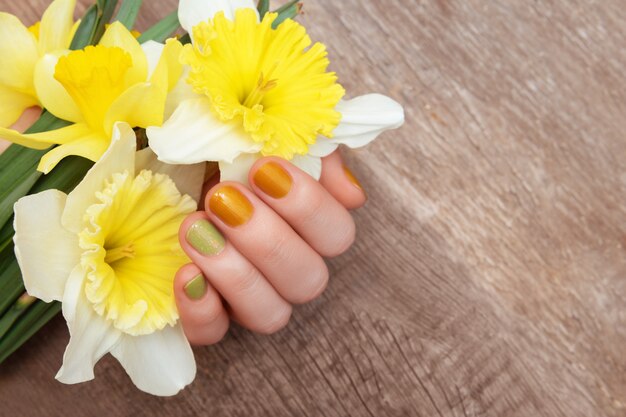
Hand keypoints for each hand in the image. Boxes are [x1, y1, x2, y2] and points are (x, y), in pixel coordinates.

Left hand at [173, 152, 366, 343]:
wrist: (169, 157)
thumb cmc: (223, 143)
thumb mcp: (269, 128)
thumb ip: (315, 150)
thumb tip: (350, 195)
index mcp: (310, 226)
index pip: (336, 235)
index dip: (307, 206)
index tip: (263, 167)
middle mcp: (289, 267)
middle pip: (307, 279)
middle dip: (266, 239)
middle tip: (224, 197)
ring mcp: (251, 295)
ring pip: (270, 314)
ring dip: (235, 273)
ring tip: (195, 229)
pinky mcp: (208, 313)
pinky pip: (213, 333)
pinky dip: (202, 311)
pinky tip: (186, 274)